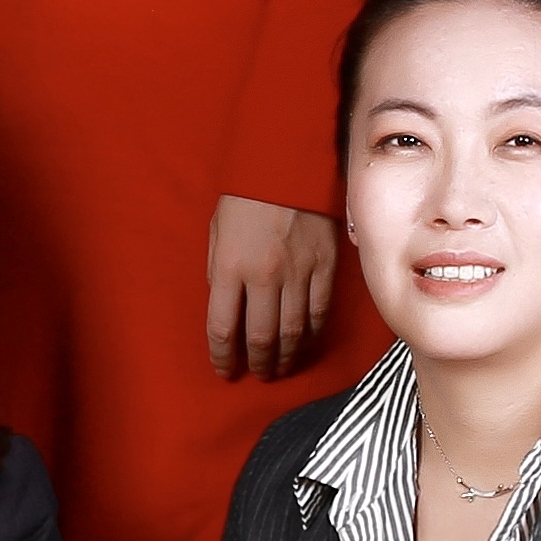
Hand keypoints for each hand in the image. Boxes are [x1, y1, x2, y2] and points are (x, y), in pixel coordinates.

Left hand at [205, 195, 337, 382]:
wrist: (285, 166)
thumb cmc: (243, 199)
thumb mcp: (215, 235)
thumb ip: (218, 274)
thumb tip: (228, 310)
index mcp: (229, 268)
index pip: (222, 327)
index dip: (221, 356)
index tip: (224, 369)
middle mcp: (264, 276)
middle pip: (261, 337)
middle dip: (257, 363)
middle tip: (257, 374)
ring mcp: (298, 273)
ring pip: (293, 331)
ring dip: (286, 356)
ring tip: (280, 367)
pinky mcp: (325, 266)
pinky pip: (319, 311)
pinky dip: (312, 333)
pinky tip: (304, 343)